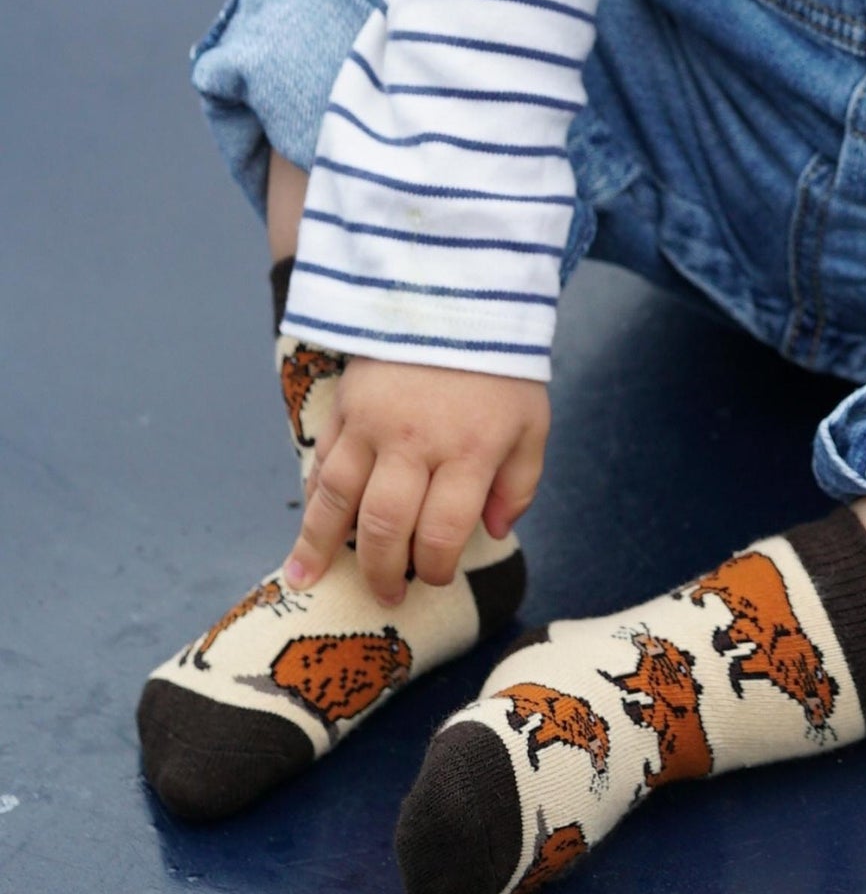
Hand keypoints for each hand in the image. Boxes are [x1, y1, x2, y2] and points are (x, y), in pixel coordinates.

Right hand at [284, 357, 548, 605]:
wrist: (455, 297)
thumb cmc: (500, 370)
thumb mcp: (532, 423)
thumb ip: (520, 482)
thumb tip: (495, 530)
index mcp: (470, 450)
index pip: (443, 530)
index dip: (435, 566)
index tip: (436, 579)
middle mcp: (416, 442)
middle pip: (385, 524)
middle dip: (382, 570)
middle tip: (386, 596)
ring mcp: (373, 423)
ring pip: (338, 497)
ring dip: (320, 544)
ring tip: (306, 579)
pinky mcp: (346, 406)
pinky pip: (323, 462)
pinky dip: (313, 499)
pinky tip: (307, 527)